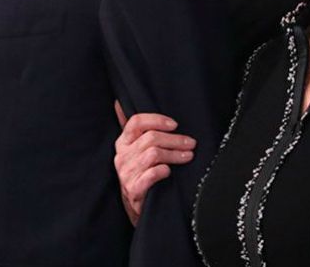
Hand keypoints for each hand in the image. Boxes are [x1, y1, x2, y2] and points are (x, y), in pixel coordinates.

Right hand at [113, 100, 194, 225]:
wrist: (136, 206)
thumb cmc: (140, 173)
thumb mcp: (134, 150)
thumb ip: (134, 129)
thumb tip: (118, 103)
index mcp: (123, 142)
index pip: (136, 122)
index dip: (157, 120)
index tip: (175, 124)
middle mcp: (122, 156)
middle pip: (150, 138)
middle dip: (175, 139)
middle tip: (191, 143)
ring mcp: (126, 173)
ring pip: (153, 155)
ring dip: (174, 154)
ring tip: (188, 156)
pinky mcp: (133, 190)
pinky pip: (150, 175)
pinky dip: (163, 171)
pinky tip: (170, 171)